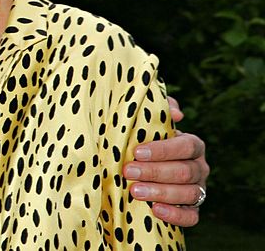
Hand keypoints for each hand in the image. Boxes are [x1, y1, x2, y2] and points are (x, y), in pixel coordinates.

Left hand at [124, 96, 208, 226]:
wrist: (145, 165)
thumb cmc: (146, 139)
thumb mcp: (150, 121)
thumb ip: (161, 110)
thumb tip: (176, 114)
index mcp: (192, 145)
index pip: (186, 146)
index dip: (163, 150)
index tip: (137, 152)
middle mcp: (199, 167)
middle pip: (184, 171)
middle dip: (154, 172)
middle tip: (128, 172)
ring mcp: (199, 189)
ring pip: (188, 194)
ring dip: (160, 193)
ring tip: (135, 191)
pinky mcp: (193, 209)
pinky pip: (191, 216)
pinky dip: (176, 215)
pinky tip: (155, 210)